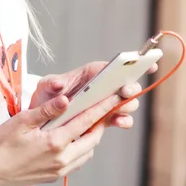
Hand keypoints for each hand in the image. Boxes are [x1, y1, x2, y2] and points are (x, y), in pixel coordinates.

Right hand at [0, 93, 119, 185]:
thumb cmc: (2, 144)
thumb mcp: (22, 121)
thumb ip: (47, 110)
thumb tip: (66, 99)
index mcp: (55, 142)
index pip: (85, 121)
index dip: (101, 108)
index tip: (114, 98)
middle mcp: (62, 158)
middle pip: (92, 139)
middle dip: (100, 123)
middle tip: (103, 109)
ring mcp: (60, 169)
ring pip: (87, 152)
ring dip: (91, 137)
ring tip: (87, 122)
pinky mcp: (55, 176)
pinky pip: (77, 162)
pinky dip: (81, 149)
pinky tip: (72, 140)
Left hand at [29, 61, 157, 128]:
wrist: (42, 119)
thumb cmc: (45, 97)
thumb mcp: (44, 87)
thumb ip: (51, 84)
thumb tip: (59, 84)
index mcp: (89, 74)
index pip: (110, 66)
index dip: (128, 63)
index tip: (143, 63)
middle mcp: (101, 87)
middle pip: (123, 84)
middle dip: (130, 86)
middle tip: (125, 90)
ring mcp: (104, 104)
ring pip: (125, 102)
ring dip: (127, 105)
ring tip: (121, 109)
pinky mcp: (104, 118)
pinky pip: (119, 118)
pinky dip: (123, 120)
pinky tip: (118, 122)